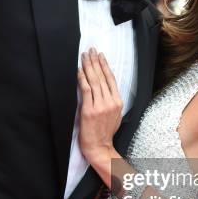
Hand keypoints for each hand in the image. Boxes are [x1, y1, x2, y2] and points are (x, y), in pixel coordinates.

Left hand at [78, 49, 122, 164]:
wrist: (99, 147)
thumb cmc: (105, 133)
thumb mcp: (115, 115)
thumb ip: (111, 101)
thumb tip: (105, 89)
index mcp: (118, 102)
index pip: (111, 79)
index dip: (105, 65)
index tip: (100, 56)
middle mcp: (110, 102)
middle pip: (102, 77)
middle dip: (95, 62)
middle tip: (91, 51)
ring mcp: (100, 105)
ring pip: (94, 81)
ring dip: (88, 66)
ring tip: (85, 57)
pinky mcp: (89, 110)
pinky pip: (86, 90)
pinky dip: (82, 78)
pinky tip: (79, 70)